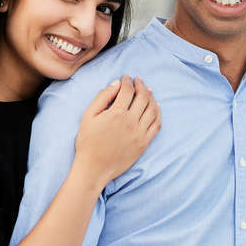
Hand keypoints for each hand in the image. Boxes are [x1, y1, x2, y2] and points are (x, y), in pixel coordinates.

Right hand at [74, 75, 160, 191]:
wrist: (94, 168)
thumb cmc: (88, 142)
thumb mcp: (88, 116)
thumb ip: (102, 97)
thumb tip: (115, 84)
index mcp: (116, 114)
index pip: (127, 90)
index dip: (127, 81)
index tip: (126, 77)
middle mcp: (131, 122)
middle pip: (143, 97)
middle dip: (141, 85)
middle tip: (138, 81)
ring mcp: (140, 133)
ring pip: (152, 109)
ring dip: (151, 97)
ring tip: (147, 91)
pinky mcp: (144, 143)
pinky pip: (157, 124)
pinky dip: (157, 113)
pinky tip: (155, 107)